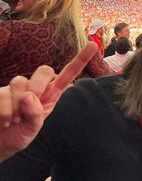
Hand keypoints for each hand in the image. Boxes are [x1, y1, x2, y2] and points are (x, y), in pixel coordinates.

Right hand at [0, 43, 97, 161]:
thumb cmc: (17, 135)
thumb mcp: (32, 129)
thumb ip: (35, 114)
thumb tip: (29, 96)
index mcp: (50, 95)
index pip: (67, 75)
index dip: (80, 60)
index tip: (93, 45)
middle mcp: (33, 88)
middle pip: (44, 70)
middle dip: (38, 86)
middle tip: (29, 105)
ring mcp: (14, 89)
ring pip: (19, 81)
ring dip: (17, 104)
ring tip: (14, 121)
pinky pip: (2, 94)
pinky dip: (4, 110)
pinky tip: (4, 121)